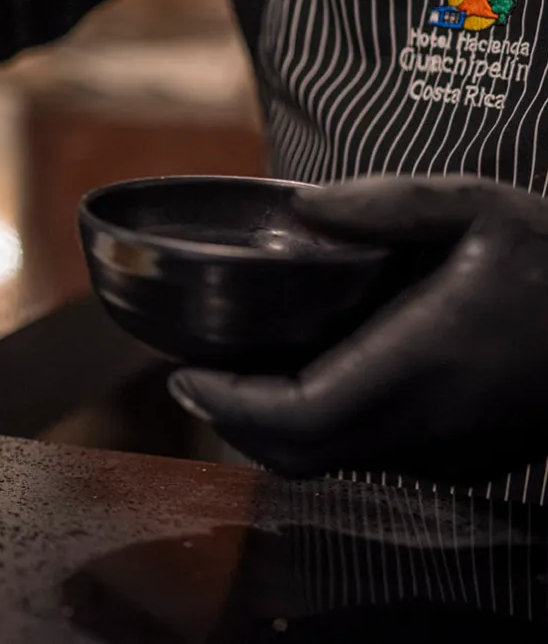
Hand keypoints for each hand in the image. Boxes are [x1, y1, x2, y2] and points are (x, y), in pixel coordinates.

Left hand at [167, 176, 547, 483]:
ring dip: (272, 429)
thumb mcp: (482, 207)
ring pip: (331, 464)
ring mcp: (447, 451)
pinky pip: (370, 457)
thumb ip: (388, 204)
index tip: (184, 372)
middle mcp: (425, 426)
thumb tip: (304, 208)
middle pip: (297, 454)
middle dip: (234, 420)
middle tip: (194, 377)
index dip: (228, 404)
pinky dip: (319, 430)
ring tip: (236, 378)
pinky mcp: (466, 457)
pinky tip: (307, 383)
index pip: (295, 418)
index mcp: (419, 367)